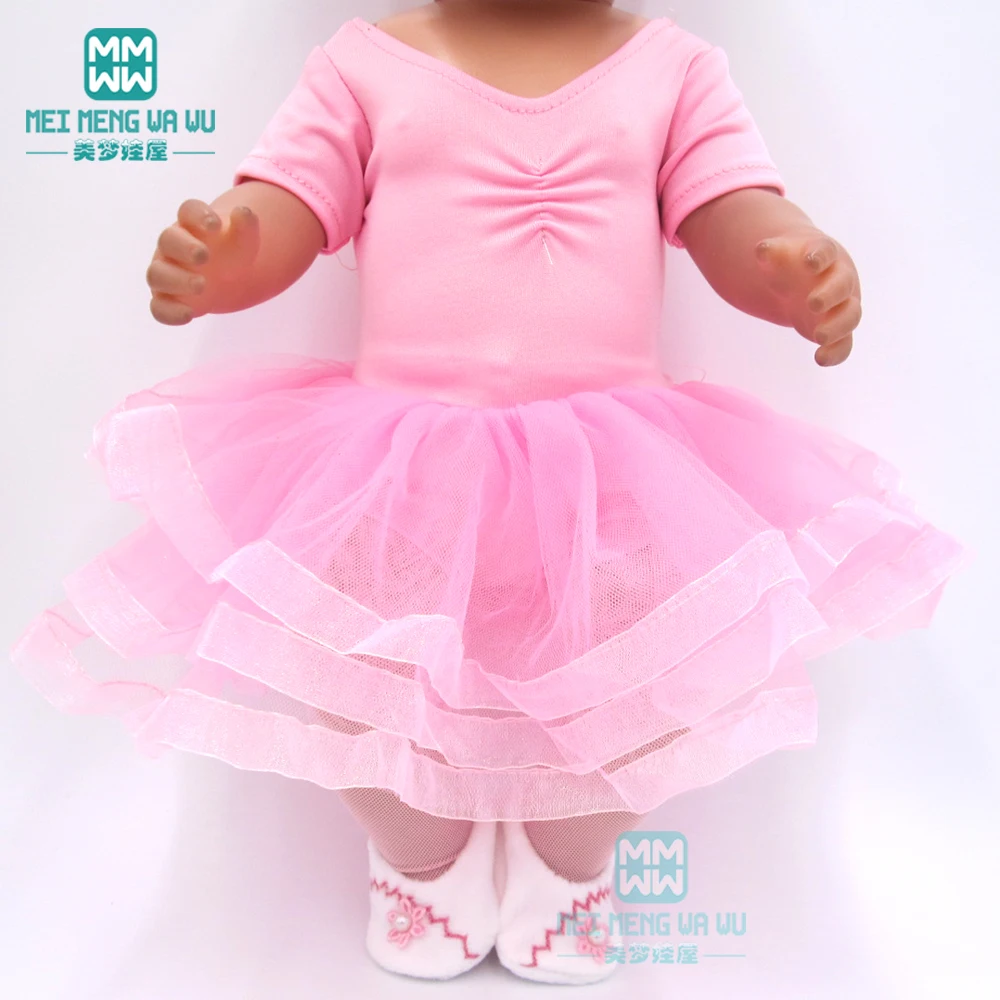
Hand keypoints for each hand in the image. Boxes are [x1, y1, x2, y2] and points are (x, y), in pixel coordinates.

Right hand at [147, 199, 259, 324]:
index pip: (188, 211)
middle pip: (167, 240)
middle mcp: (173, 246)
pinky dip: (170, 312)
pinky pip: (158, 307)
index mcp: (192, 224)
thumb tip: (243, 212)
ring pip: (157, 274)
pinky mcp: (166, 299)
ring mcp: (166, 272)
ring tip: (202, 285)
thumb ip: (245, 224)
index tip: (215, 224)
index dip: (198, 215)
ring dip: (176, 280)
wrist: (228, 278)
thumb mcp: (244, 238)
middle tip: (204, 256)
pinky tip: (189, 314)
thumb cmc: (231, 251)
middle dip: (184, 247)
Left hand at [754, 228, 861, 365]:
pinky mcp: (838, 329)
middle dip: (830, 294)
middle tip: (813, 303)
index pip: (826, 251)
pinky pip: (845, 343)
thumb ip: (770, 252)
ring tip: (818, 336)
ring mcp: (843, 305)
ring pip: (851, 315)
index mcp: (825, 255)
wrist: (802, 278)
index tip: (809, 262)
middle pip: (843, 285)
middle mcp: (840, 279)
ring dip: (837, 326)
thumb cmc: (790, 263)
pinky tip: (820, 359)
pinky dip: (837, 352)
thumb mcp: (778, 256)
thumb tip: (761, 249)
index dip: (819, 256)